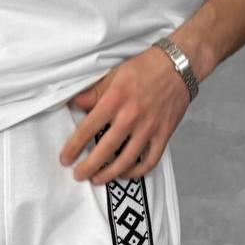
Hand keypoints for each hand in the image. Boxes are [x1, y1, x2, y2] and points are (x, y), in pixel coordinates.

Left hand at [60, 46, 191, 184]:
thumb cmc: (145, 68)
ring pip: (126, 161)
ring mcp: (149, 127)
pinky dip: (136, 172)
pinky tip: (125, 173)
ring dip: (109, 174)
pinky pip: (149, 161)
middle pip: (105, 150)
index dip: (74, 147)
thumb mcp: (114, 74)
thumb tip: (74, 104)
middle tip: (79, 175)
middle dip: (88, 167)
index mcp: (116, 99)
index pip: (88, 128)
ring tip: (97, 179)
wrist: (179, 65)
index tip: (65, 159)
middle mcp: (131, 116)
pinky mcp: (164, 134)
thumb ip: (94, 93)